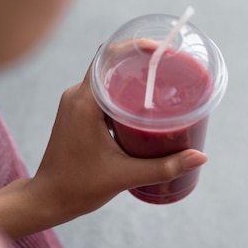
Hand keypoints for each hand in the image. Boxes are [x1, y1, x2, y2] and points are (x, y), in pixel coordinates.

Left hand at [29, 54, 206, 221]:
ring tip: (162, 84)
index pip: (108, 57)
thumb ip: (165, 167)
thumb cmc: (79, 187)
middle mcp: (76, 96)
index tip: (161, 49)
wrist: (47, 200)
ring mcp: (74, 104)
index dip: (135, 47)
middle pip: (110, 63)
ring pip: (106, 78)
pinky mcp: (77, 115)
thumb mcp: (126, 176)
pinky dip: (122, 92)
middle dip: (140, 61)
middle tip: (170, 67)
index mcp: (85, 103)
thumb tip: (200, 157)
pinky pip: (102, 93)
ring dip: (132, 77)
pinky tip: (143, 105)